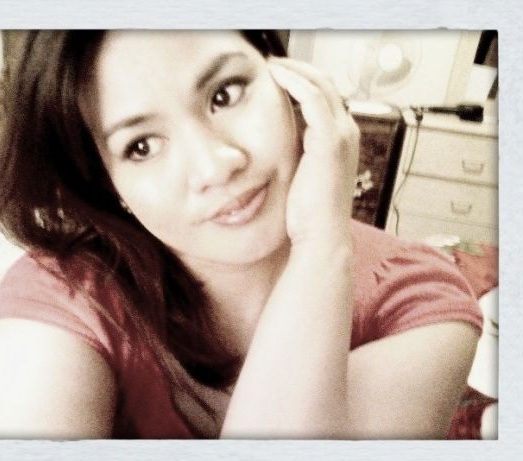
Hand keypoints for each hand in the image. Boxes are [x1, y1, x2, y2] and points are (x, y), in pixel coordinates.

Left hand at [268, 57, 359, 250]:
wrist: (321, 237)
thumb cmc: (309, 214)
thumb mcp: (302, 174)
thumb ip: (297, 152)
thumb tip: (278, 140)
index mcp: (341, 139)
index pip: (325, 96)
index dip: (303, 81)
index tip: (277, 75)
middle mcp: (347, 132)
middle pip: (326, 84)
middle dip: (299, 69)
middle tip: (272, 64)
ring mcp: (341, 135)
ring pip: (321, 86)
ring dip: (295, 70)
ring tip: (270, 66)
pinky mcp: (330, 142)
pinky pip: (313, 99)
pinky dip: (295, 82)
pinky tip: (275, 76)